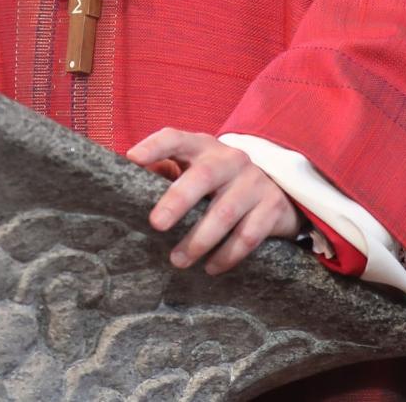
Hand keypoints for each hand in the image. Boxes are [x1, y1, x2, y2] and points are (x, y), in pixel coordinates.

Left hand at [125, 128, 305, 274]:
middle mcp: (230, 159)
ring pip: (225, 212)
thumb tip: (128, 181)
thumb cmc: (220, 182)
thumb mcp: (195, 170)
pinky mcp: (272, 207)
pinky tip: (211, 268)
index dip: (154, 146)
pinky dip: (228, 255)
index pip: (176, 138)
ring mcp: (254, 182)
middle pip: (203, 176)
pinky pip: (248, 235)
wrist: (277, 188)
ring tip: (178, 260)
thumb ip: (166, 173)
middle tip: (156, 224)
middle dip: (178, 201)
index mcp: (203, 147)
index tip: (132, 159)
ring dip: (199, 240)